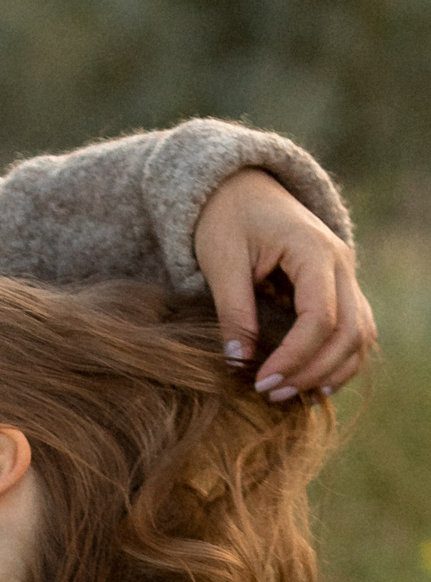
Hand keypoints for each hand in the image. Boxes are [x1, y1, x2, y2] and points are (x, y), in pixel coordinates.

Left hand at [192, 169, 373, 400]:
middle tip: (271, 394)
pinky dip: (338, 358)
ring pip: (361, 334)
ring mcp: (346, 275)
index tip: (260, 381)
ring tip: (291, 395)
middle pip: (350, 331)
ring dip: (332, 369)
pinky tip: (310, 382)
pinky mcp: (338, 287)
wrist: (240, 187)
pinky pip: (353, 328)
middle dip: (314, 370)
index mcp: (313, 251)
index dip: (294, 356)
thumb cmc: (226, 218)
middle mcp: (341, 264)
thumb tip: (238, 361)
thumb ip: (232, 309)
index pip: (320, 317)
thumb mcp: (220, 259)